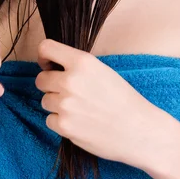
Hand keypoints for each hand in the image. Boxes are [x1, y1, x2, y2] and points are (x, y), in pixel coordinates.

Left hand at [35, 39, 161, 168]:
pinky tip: (80, 122)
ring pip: (45, 101)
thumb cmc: (124, 100)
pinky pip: (49, 120)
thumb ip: (78, 67)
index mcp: (82, 62)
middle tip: (68, 92)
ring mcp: (65, 104)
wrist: (138, 130)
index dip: (44, 57)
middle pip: (41, 80)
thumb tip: (54, 67)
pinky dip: (61, 123)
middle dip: (50, 85)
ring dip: (57, 105)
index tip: (49, 65)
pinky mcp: (64, 126)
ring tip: (80, 109)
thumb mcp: (103, 71)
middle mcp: (70, 81)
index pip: (46, 48)